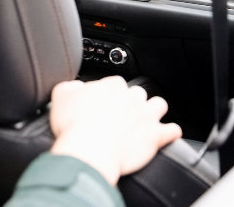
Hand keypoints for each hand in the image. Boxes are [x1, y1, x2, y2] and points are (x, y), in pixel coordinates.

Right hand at [49, 76, 182, 185]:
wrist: (89, 151)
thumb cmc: (73, 126)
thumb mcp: (60, 97)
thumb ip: (70, 87)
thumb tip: (76, 87)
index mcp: (110, 86)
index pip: (114, 83)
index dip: (108, 93)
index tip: (102, 102)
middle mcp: (131, 97)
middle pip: (137, 93)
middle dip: (130, 101)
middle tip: (119, 114)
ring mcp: (146, 116)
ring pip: (159, 105)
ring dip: (153, 111)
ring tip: (144, 120)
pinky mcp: (156, 136)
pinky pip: (172, 130)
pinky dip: (169, 132)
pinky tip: (164, 135)